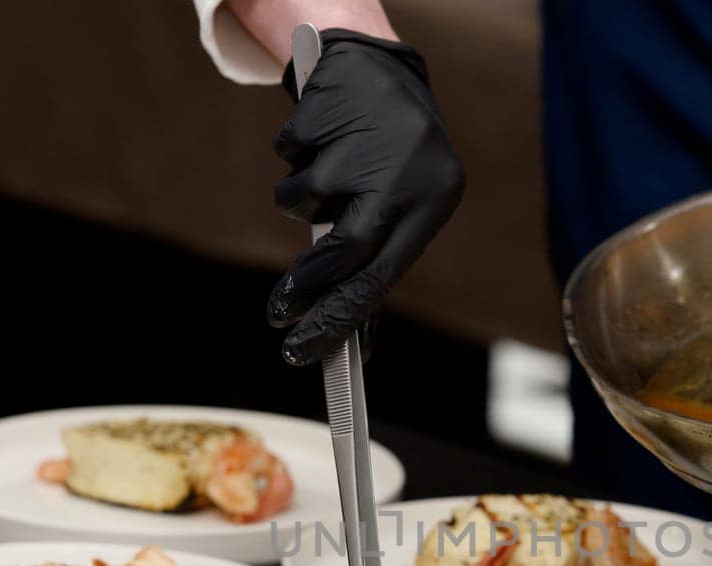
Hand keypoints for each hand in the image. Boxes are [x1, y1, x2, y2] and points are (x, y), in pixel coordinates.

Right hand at [267, 30, 464, 365]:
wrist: (377, 70)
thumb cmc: (391, 161)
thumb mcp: (403, 208)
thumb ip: (376, 267)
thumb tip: (355, 346)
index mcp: (431, 204)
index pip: (379, 278)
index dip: (336, 319)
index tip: (300, 349)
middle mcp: (404, 174)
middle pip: (343, 250)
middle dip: (306, 285)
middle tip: (280, 310)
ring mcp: (365, 141)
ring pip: (305, 201)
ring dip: (301, 199)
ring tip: (325, 175)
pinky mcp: (329, 112)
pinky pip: (290, 158)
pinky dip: (293, 159)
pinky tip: (320, 138)